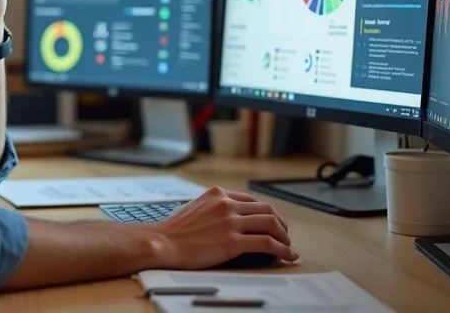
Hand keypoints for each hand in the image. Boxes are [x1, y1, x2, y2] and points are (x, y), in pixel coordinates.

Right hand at [147, 187, 297, 268]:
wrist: (161, 243)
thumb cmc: (172, 231)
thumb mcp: (193, 207)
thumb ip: (211, 207)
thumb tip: (220, 216)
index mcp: (218, 194)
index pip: (252, 200)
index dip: (267, 213)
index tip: (272, 222)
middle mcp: (226, 204)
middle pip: (266, 209)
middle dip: (280, 223)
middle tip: (284, 235)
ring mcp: (230, 222)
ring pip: (270, 224)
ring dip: (284, 237)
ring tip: (288, 247)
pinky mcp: (232, 241)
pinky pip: (266, 243)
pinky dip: (282, 250)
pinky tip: (287, 256)